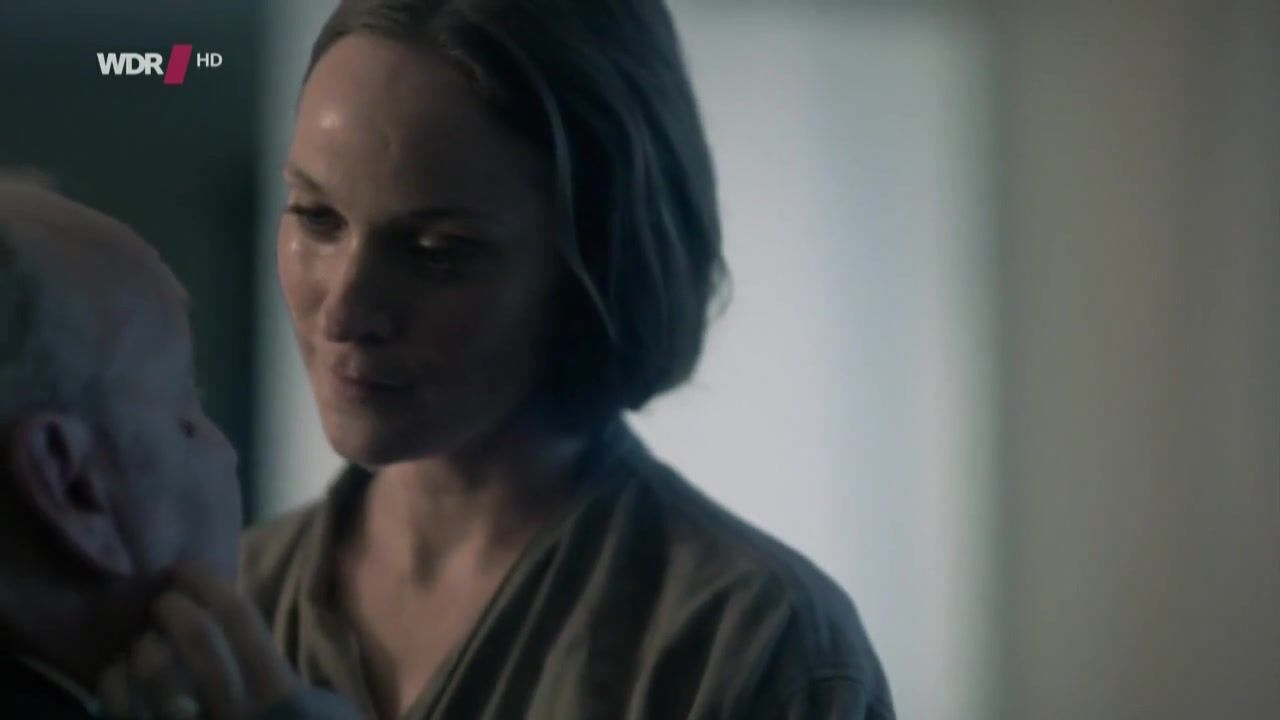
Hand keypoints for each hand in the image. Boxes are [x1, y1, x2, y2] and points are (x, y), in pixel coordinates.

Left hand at [99, 562, 301, 719]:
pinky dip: (112, 688)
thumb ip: (293, 682)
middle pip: (197, 640)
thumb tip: (255, 641)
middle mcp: (236, 714)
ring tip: (140, 640)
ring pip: (153, 680)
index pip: (239, 620)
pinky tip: (115, 675)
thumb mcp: (328, 714)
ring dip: (141, 647)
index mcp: (279, 695)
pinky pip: (125, 717)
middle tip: (162, 601)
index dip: (207, 583)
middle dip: (172, 608)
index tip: (186, 567)